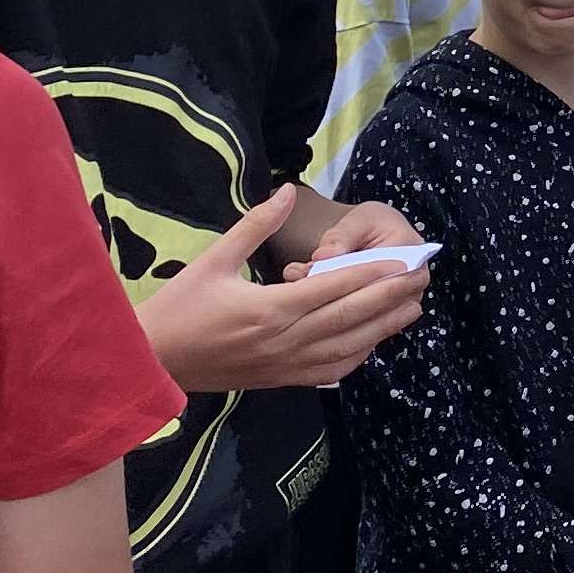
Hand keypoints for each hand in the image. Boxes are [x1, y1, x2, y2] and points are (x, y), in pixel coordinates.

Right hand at [137, 189, 425, 392]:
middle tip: (422, 280)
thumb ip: (254, 225)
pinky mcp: (281, 381)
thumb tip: (285, 191)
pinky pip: (329, 372)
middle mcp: (287, 341)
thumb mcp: (213, 259)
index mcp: (272, 309)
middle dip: (389, 299)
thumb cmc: (180, 306)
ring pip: (347, 349)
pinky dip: (356, 357)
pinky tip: (372, 344)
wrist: (152, 363)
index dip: (372, 274)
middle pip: (351, 319)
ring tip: (411, 310)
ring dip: (383, 329)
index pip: (335, 289)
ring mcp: (286, 366)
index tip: (402, 261)